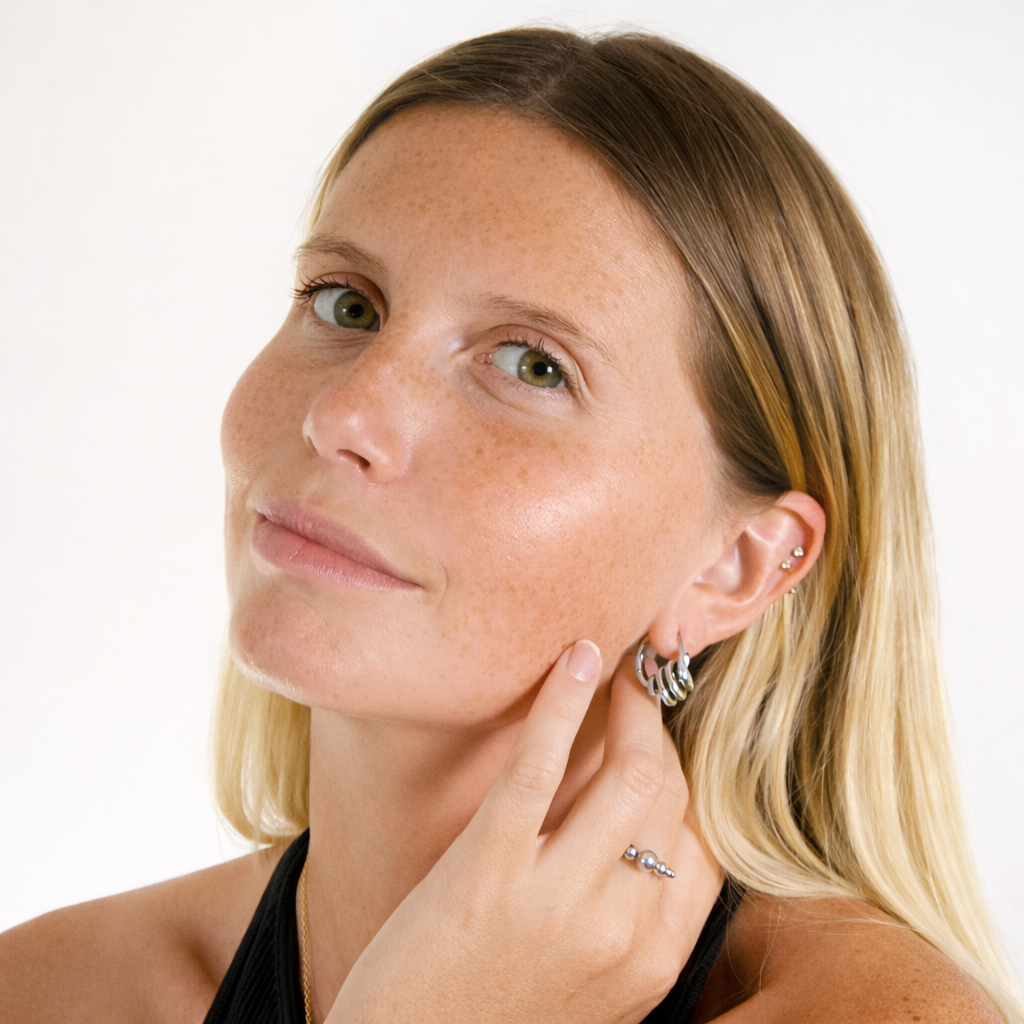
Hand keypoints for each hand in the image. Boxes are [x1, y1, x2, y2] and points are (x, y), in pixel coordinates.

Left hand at [327, 640, 723, 1023]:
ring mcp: (558, 898)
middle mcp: (621, 930)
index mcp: (653, 963)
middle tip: (639, 689)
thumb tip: (649, 836)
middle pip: (669, 796)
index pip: (704, 842)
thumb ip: (631, 922)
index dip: (687, 775)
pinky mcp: (490, 867)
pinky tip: (576, 660)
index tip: (663, 739)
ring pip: (630, 773)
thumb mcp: (592, 991)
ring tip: (615, 669)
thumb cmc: (493, 1019)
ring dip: (629, 705)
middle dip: (658, 730)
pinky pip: (540, 766)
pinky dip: (564, 703)